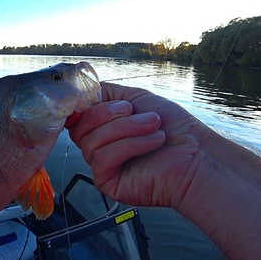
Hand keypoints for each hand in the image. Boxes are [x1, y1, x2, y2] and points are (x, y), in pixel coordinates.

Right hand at [67, 82, 202, 207]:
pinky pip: (103, 158)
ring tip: (153, 126)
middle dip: (108, 115)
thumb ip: (106, 93)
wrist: (197, 153)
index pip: (77, 116)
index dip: (85, 106)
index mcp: (100, 127)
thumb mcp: (136, 98)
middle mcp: (97, 147)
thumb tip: (81, 91)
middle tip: (135, 111)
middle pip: (80, 127)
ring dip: (126, 129)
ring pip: (91, 142)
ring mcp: (100, 165)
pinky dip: (130, 146)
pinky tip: (153, 142)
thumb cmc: (172, 126)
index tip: (104, 99)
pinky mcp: (106, 182)